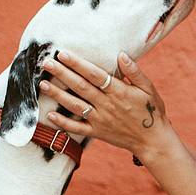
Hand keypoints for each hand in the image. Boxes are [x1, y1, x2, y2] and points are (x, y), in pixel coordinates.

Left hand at [39, 51, 171, 158]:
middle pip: (80, 87)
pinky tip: (50, 115)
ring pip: (75, 105)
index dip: (78, 64)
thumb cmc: (152, 111)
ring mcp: (100, 120)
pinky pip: (77, 128)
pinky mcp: (97, 132)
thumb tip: (121, 54)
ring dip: (57, 94)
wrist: (153, 140)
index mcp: (119, 91)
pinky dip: (63, 123)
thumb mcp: (148, 89)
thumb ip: (134, 72)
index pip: (94, 74)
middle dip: (62, 73)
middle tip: (46, 63)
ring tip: (42, 84)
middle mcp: (107, 105)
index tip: (63, 54)